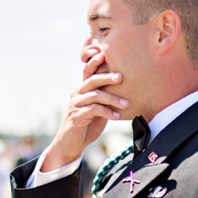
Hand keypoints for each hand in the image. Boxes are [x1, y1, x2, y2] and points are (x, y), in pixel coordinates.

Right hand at [42, 50, 127, 171]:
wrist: (71, 144)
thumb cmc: (86, 125)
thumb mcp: (98, 110)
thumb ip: (105, 99)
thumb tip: (125, 91)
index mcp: (82, 90)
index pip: (88, 71)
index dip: (94, 62)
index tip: (104, 53)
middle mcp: (77, 94)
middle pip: (92, 80)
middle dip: (107, 77)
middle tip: (121, 77)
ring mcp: (76, 105)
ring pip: (95, 95)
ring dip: (112, 99)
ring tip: (126, 104)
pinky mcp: (76, 116)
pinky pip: (93, 110)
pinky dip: (107, 112)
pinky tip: (117, 116)